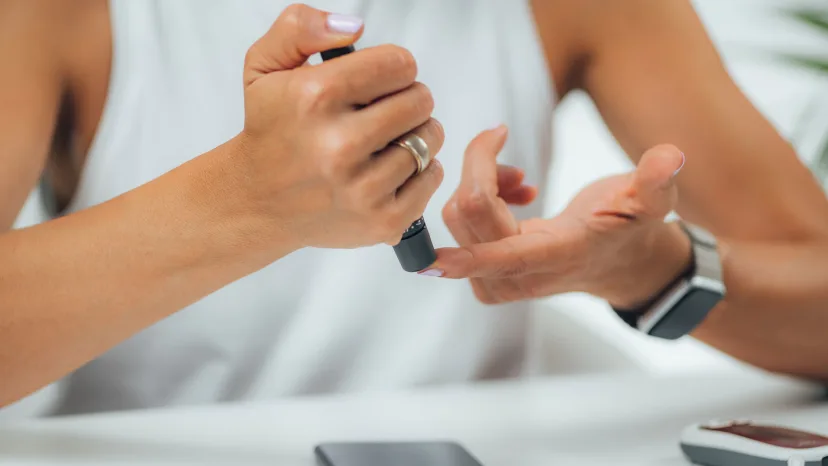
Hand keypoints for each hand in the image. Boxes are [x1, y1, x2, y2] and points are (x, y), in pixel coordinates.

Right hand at [232, 4, 443, 250]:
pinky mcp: (381, 220)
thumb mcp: (265, 66)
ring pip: (430, 139)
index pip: (399, 64)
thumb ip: (300, 28)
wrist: (257, 201)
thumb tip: (354, 26)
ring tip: (388, 139)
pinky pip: (432, 178)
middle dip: (407, 99)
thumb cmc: (271, 132)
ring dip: (417, 134)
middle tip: (385, 111)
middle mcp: (339, 145)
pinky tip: (392, 167)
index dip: (394, 67)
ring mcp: (362, 188)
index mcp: (316, 98)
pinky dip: (421, 170)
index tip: (380, 80)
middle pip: (420, 101)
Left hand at [425, 125, 690, 307]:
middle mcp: (524, 273)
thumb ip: (657, 182)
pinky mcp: (490, 273)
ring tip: (518, 177)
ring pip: (457, 220)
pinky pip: (459, 230)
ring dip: (477, 183)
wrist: (623, 264)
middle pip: (468, 215)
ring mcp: (503, 277)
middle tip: (504, 141)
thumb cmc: (634, 230)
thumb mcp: (654, 203)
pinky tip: (512, 192)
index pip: (502, 255)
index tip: (431, 259)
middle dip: (478, 167)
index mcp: (560, 254)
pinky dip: (474, 200)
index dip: (466, 256)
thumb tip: (670, 157)